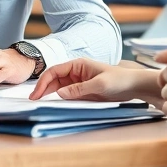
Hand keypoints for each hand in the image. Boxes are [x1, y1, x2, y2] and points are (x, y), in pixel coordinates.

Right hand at [29, 58, 156, 101]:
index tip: (36, 93)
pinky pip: (67, 93)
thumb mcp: (99, 85)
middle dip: (43, 88)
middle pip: (54, 78)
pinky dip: (59, 98)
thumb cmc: (118, 80)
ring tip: (39, 102)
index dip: (43, 81)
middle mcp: (76, 71)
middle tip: (33, 100)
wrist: (133, 86)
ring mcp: (79, 81)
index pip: (55, 71)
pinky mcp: (82, 90)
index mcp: (78, 64)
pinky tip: (54, 103)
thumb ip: (79, 89)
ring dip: (49, 93)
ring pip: (58, 86)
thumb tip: (59, 93)